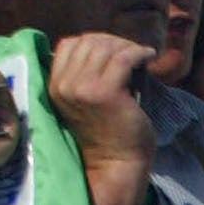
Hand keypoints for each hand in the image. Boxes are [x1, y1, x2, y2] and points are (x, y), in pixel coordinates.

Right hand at [46, 32, 155, 167]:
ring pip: (105, 47)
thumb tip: (103, 46)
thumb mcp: (81, 100)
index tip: (113, 49)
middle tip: (131, 50)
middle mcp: (64, 84)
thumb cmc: (105, 133)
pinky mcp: (106, 92)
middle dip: (113, 41)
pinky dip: (138, 52)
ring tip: (140, 53)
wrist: (115, 163)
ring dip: (126, 45)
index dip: (93, 41)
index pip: (68, 45)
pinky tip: (149, 55)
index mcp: (55, 85)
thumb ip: (81, 76)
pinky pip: (123, 58)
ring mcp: (83, 87)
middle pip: (87, 42)